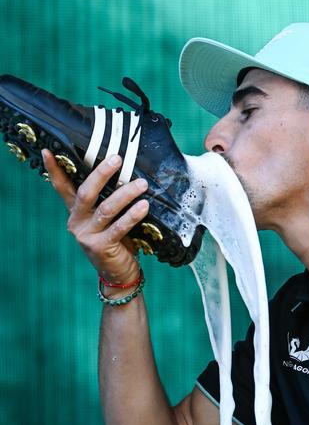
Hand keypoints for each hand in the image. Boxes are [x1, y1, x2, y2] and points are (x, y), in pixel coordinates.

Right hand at [42, 149, 148, 288]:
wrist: (118, 273)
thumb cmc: (117, 240)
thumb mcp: (108, 219)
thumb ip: (108, 200)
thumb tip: (128, 172)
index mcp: (76, 212)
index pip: (62, 187)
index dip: (54, 170)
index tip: (48, 151)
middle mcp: (77, 222)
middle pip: (85, 193)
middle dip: (101, 174)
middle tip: (117, 159)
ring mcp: (87, 235)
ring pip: (106, 209)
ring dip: (125, 194)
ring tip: (142, 184)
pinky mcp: (100, 247)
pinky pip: (119, 227)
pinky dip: (132, 216)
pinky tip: (144, 206)